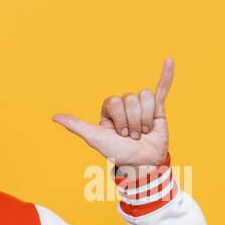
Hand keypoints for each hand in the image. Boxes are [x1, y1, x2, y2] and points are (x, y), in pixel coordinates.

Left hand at [51, 57, 173, 167]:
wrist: (142, 163)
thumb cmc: (117, 152)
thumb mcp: (94, 138)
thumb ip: (76, 126)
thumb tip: (54, 117)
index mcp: (109, 109)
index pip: (115, 101)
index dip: (119, 118)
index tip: (119, 134)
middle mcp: (124, 106)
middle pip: (131, 98)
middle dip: (133, 121)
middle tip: (133, 136)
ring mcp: (141, 106)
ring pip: (145, 97)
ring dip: (146, 118)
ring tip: (144, 131)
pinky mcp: (158, 108)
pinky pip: (162, 88)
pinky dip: (167, 75)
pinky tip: (169, 60)